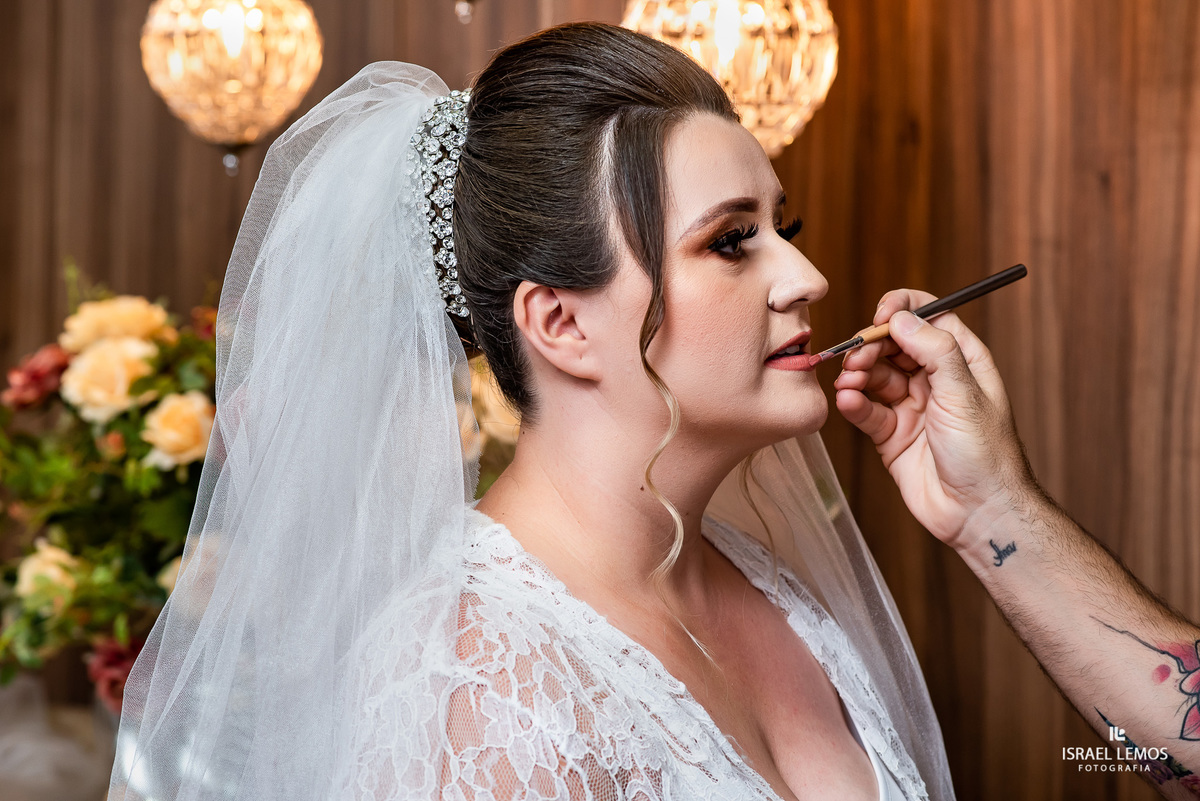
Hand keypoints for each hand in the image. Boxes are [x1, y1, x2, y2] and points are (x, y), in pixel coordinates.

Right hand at [832, 290, 1037, 549]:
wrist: (978, 512)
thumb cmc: (986, 454)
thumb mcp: (963, 392)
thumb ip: (933, 349)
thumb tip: (901, 317)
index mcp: (961, 360)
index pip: (928, 317)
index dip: (901, 310)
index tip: (881, 316)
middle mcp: (935, 379)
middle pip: (893, 344)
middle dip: (871, 345)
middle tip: (858, 356)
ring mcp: (912, 406)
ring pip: (875, 375)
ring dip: (858, 374)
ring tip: (850, 383)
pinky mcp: (891, 434)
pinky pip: (866, 409)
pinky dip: (853, 403)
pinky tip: (849, 402)